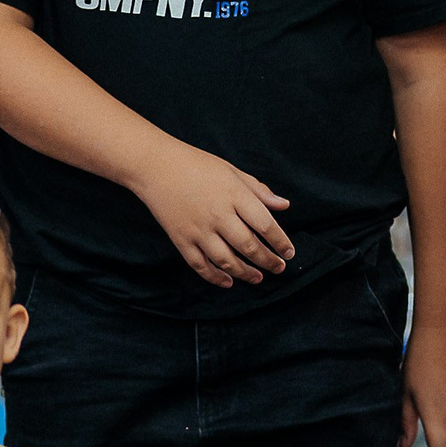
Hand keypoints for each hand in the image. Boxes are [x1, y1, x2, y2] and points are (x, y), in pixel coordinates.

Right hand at [132, 141, 293, 287]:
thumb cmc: (197, 164)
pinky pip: (200, 265)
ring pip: (227, 261)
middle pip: (249, 246)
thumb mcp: (232, 171)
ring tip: (258, 278)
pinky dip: (215, 277)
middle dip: (268, 261)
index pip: (265, 225)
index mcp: (234, 195)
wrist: (156, 166)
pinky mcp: (181, 239)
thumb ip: (259, 191)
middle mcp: (218, 215)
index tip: (289, 252)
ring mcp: (198, 230)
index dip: (280, 242)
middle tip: (279, 268)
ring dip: (245, 273)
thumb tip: (284, 206)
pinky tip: (228, 282)